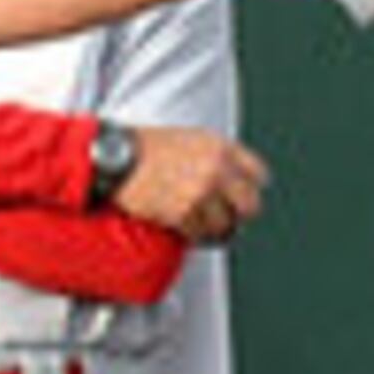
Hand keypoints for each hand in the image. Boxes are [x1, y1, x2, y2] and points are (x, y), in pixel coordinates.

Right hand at [114, 126, 270, 242]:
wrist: (116, 158)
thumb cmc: (144, 147)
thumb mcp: (190, 138)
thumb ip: (215, 155)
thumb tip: (230, 178)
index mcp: (220, 147)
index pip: (257, 174)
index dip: (250, 188)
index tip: (243, 195)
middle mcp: (215, 169)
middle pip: (249, 204)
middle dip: (238, 213)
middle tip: (228, 217)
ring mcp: (200, 192)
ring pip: (224, 224)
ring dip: (214, 228)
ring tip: (202, 226)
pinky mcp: (183, 213)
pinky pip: (199, 234)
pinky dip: (193, 235)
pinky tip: (186, 229)